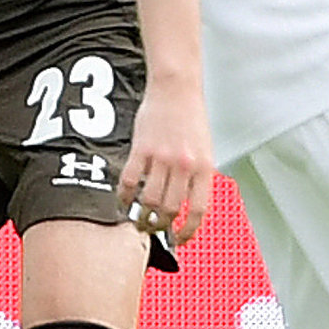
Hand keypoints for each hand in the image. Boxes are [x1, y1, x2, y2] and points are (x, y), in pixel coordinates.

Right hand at [116, 77, 216, 250]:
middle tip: (154, 231)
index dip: (188, 231)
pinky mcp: (142, 148)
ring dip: (143, 215)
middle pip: (171, 209)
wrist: (176, 88)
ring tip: (139, 219)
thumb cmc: (191, 118)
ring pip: (150, 199)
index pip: (198, 210)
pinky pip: (131, 180)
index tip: (179, 240)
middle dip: (161, 226)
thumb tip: (186, 207)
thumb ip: (197, 177)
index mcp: (204, 167)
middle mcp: (184, 165)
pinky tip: (124, 199)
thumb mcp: (204, 150)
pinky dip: (125, 195)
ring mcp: (162, 157)